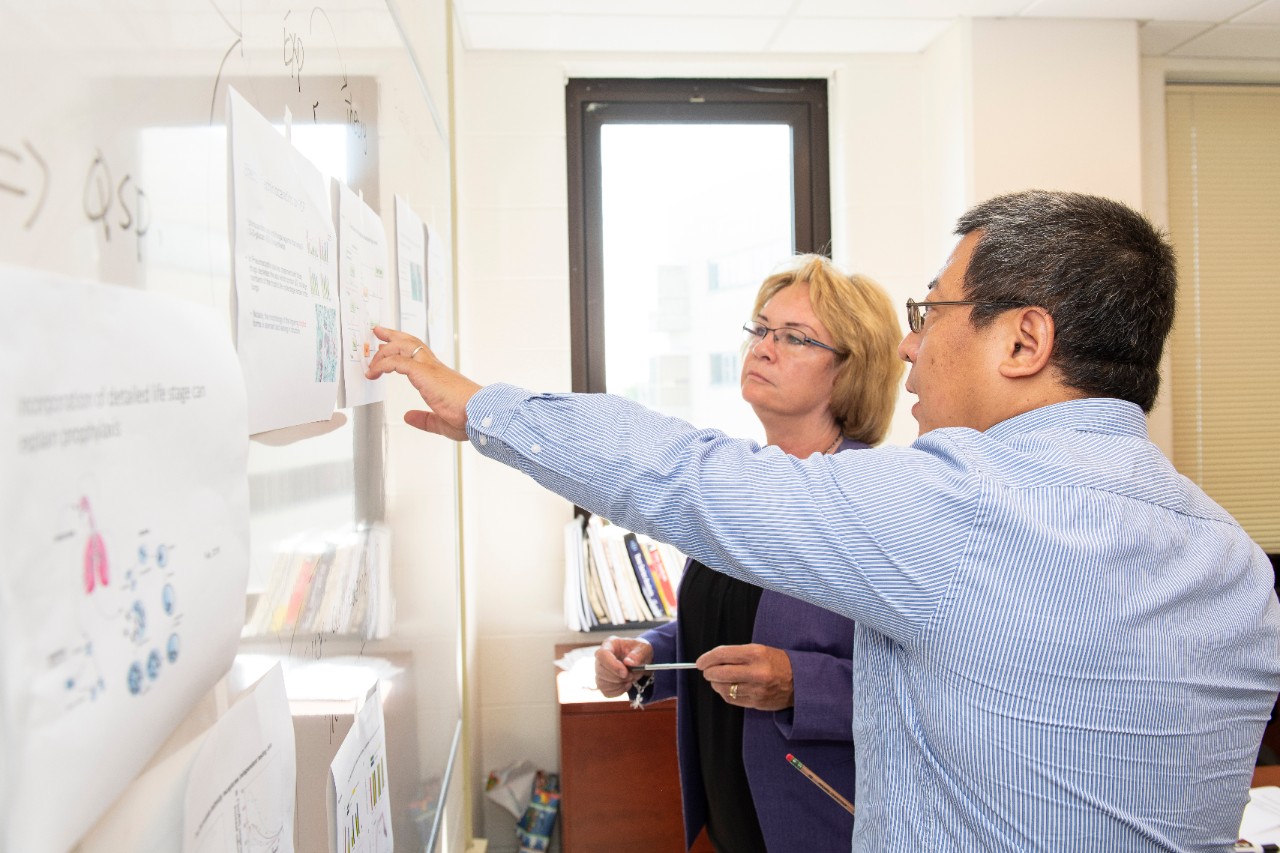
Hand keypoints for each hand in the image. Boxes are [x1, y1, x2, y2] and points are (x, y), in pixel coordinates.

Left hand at [364, 326, 480, 440]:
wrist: (481, 414)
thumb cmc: (468, 418)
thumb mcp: (440, 422)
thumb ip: (424, 419)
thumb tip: (408, 416)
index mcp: (439, 376)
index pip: (419, 354)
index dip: (403, 348)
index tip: (389, 345)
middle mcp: (434, 367)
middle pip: (410, 342)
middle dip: (392, 336)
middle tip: (378, 331)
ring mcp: (430, 368)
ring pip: (404, 346)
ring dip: (385, 348)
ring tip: (371, 354)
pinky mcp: (424, 373)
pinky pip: (398, 362)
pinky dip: (384, 364)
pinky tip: (375, 371)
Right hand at [593, 637, 652, 697]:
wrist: (640, 660)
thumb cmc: (640, 651)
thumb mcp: (644, 649)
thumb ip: (638, 654)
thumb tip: (629, 662)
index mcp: (609, 644)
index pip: (602, 655)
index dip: (612, 665)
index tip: (625, 673)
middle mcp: (601, 657)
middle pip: (601, 671)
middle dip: (619, 677)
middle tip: (632, 674)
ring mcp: (600, 670)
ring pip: (602, 683)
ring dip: (619, 684)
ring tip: (630, 678)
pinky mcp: (602, 682)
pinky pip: (606, 691)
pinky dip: (618, 691)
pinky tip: (626, 684)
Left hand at [697, 643, 793, 711]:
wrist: (800, 681)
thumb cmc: (778, 662)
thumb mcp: (760, 649)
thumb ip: (737, 654)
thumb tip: (713, 660)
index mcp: (756, 653)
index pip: (722, 654)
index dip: (707, 658)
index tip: (700, 662)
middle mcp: (756, 672)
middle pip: (720, 673)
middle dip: (709, 672)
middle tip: (706, 670)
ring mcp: (756, 689)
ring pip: (724, 688)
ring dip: (715, 684)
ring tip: (717, 679)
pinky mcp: (756, 703)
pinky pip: (732, 699)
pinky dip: (725, 693)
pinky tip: (726, 688)